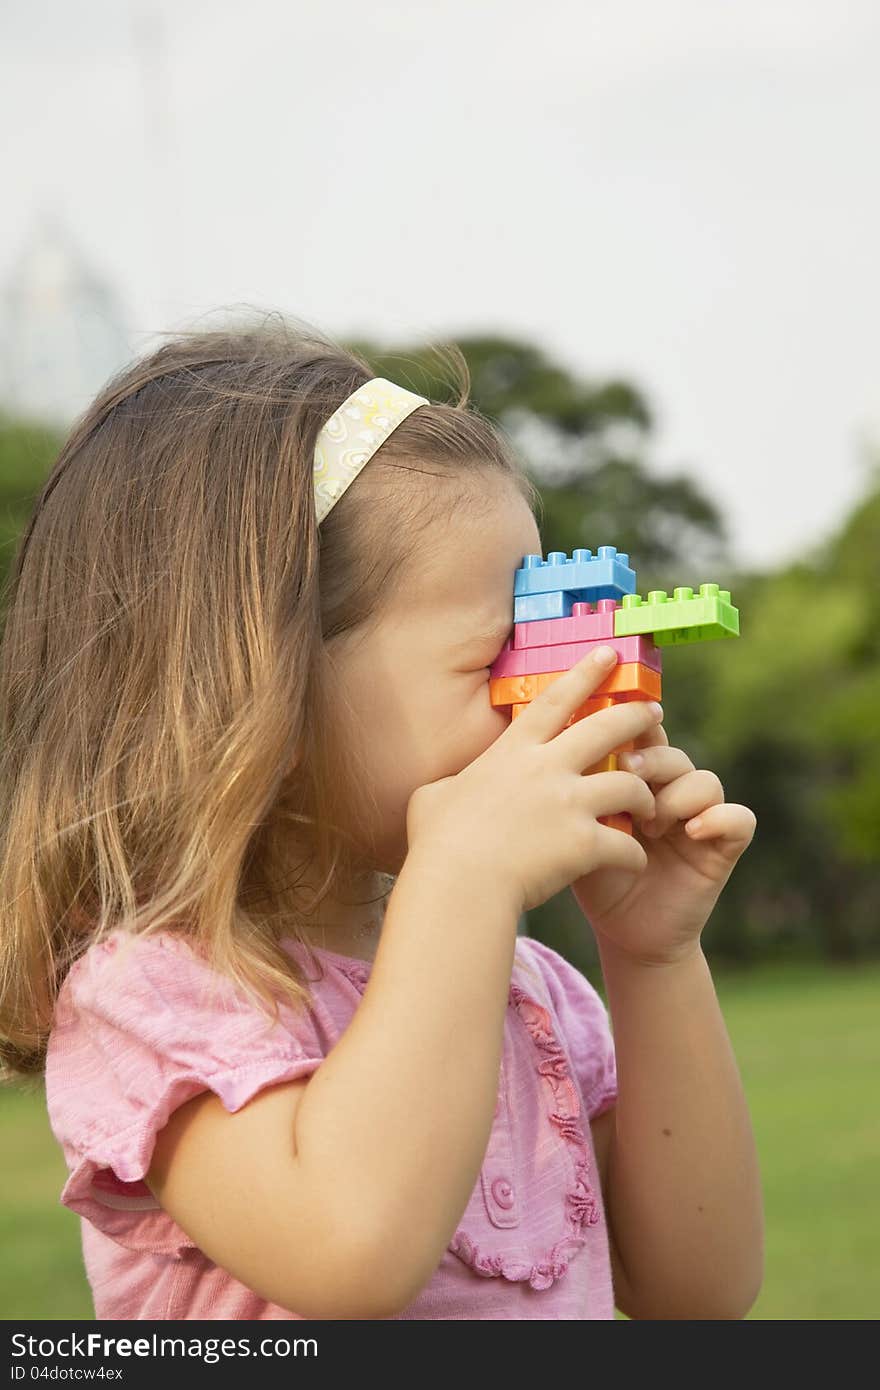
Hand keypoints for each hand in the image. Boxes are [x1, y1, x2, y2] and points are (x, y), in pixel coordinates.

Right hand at [407, 646, 662, 912]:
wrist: (457, 885)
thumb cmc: (437, 844)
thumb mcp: (433, 798)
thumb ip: (452, 784)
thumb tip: (447, 785)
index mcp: (513, 753)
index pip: (555, 700)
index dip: (585, 673)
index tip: (608, 654)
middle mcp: (547, 768)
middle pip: (607, 728)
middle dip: (636, 716)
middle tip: (654, 712)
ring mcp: (569, 804)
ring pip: (630, 784)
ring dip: (644, 795)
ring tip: (652, 804)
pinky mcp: (584, 842)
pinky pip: (627, 845)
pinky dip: (634, 855)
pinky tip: (635, 861)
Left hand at [570, 716, 756, 964]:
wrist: (620, 931)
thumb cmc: (593, 875)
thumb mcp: (576, 827)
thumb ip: (577, 789)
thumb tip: (561, 748)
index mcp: (637, 781)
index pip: (642, 738)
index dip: (632, 726)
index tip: (608, 727)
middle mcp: (671, 793)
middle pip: (674, 753)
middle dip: (652, 757)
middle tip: (627, 768)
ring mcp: (700, 818)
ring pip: (705, 781)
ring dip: (678, 795)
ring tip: (650, 823)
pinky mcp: (723, 848)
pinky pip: (739, 819)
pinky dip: (718, 819)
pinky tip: (691, 832)